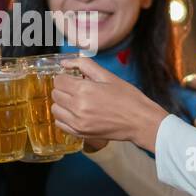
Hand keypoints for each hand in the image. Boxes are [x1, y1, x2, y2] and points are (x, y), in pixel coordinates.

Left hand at [50, 56, 168, 151]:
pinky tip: (76, 113)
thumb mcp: (107, 75)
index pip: (58, 81)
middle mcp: (78, 107)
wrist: (140, 121)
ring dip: (62, 103)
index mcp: (84, 90)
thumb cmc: (128, 98)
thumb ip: (84, 65)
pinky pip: (60, 124)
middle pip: (55, 94)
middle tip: (76, 89)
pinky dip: (64, 118)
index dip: (65, 77)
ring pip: (55, 109)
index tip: (73, 78)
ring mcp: (78, 122)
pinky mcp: (80, 133)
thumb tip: (65, 62)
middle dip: (63, 89)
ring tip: (76, 101)